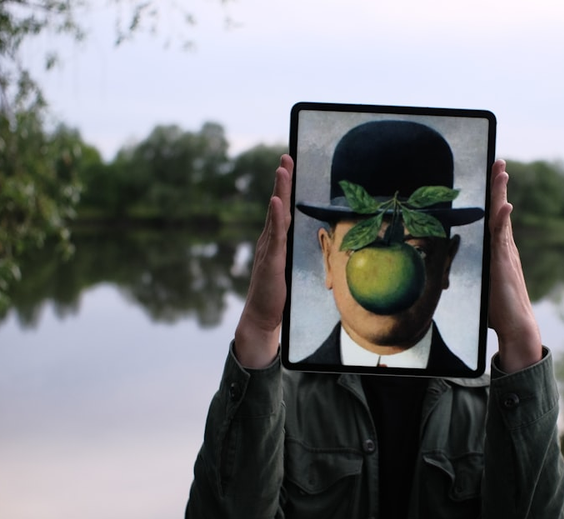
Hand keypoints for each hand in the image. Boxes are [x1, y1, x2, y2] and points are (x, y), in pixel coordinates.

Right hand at [234, 155, 293, 367]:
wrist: (261, 316)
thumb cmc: (275, 294)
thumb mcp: (287, 268)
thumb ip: (291, 253)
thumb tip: (303, 242)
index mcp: (275, 241)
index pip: (282, 209)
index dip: (285, 187)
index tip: (288, 166)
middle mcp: (270, 240)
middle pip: (278, 205)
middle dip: (282, 180)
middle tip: (286, 157)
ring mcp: (269, 249)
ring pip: (276, 214)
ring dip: (280, 190)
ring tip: (282, 170)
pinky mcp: (271, 260)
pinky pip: (275, 235)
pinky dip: (276, 216)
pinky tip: (277, 201)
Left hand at [488, 159, 542, 371]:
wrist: (517, 326)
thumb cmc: (499, 311)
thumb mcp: (484, 285)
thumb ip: (477, 273)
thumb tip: (457, 273)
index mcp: (500, 251)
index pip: (496, 218)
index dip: (495, 197)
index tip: (494, 177)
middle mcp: (506, 248)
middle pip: (501, 210)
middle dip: (499, 186)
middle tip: (499, 162)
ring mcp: (506, 254)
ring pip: (502, 217)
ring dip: (501, 193)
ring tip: (502, 171)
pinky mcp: (504, 264)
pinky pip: (503, 238)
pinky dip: (503, 220)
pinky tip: (505, 205)